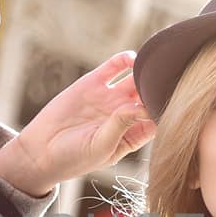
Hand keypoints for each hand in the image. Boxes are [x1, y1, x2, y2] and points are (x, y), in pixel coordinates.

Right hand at [0, 52, 155, 195]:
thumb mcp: (100, 146)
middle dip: (159, 87)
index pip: (159, 118)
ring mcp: (110, 97)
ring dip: (145, 72)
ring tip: (150, 66)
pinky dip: (125, 60)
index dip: (167, 109)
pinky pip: (115, 67)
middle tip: (168, 79)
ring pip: (136, 79)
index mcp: (133, 134)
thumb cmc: (74, 157)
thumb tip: (139, 107)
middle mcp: (125, 114)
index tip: (175, 103)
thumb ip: (120, 126)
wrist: (41, 150)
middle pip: (150, 95)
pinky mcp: (94, 83)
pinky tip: (131, 59)